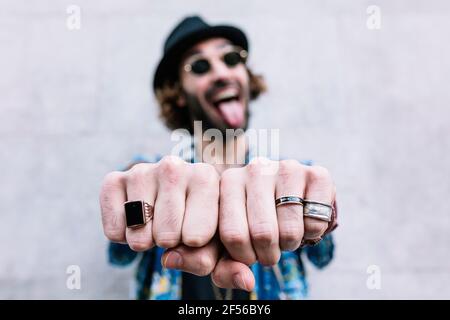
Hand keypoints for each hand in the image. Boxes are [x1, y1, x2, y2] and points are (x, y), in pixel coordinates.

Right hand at [99, 156, 218, 250]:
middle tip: (174, 227)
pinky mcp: (114, 180)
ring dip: (146, 240)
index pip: (200, 236)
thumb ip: (203, 258)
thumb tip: (168, 259)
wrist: (175, 197)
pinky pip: (114, 231)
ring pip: (138, 232)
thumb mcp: (214, 242)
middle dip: (170, 243)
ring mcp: (142, 171)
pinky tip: (135, 221)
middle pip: (167, 235)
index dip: (197, 248)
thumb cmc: (201, 221)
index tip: (200, 233)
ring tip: (156, 223)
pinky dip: (122, 237)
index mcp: (206, 177)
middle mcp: (174, 167)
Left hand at [219, 158, 335, 265]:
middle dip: (268, 254)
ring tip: (285, 233)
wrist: (288, 197)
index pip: (233, 235)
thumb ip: (225, 268)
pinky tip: (303, 219)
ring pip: (290, 231)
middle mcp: (255, 168)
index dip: (244, 256)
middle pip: (263, 234)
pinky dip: (312, 233)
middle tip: (270, 247)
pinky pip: (315, 222)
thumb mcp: (230, 245)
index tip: (248, 252)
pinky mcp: (316, 173)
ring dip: (290, 245)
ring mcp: (287, 168)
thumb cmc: (252, 223)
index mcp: (227, 182)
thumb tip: (247, 282)